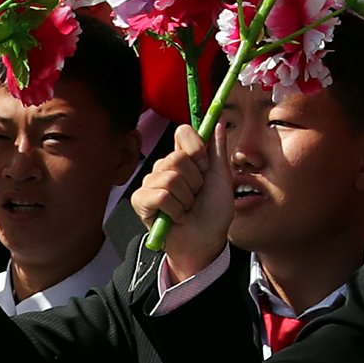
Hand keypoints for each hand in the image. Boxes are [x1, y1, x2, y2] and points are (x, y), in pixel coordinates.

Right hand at [131, 125, 232, 283]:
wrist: (206, 241)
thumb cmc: (214, 211)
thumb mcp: (222, 178)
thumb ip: (217, 150)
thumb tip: (219, 122)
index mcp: (185, 158)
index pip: (183, 133)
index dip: (196, 147)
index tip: (204, 165)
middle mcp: (165, 167)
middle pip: (177, 158)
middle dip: (195, 181)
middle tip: (196, 195)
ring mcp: (151, 183)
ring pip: (170, 178)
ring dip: (186, 198)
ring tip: (187, 207)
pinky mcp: (141, 201)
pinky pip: (160, 196)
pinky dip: (175, 209)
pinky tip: (176, 217)